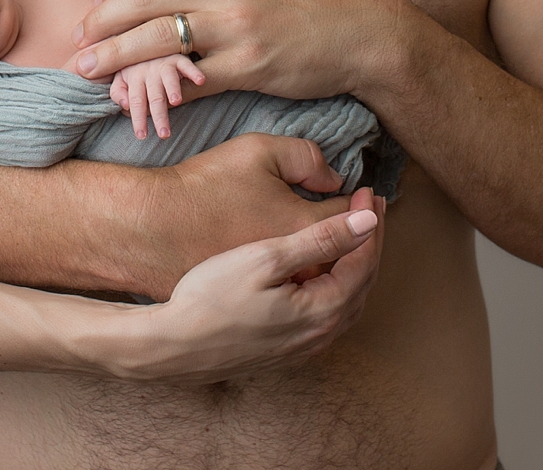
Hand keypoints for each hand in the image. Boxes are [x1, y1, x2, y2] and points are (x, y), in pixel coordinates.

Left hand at [75, 0, 394, 100]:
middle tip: (74, 43)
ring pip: (158, 38)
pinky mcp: (251, 66)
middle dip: (100, 22)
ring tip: (87, 71)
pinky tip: (139, 100)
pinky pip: (192, 80)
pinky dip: (160, 90)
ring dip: (115, 56)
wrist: (360, 33)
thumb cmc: (305, 6)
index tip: (89, 10)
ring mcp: (238, 27)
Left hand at [108, 54, 204, 139]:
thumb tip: (124, 106)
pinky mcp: (178, 57)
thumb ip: (117, 92)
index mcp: (133, 77)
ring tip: (176, 101)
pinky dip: (194, 71)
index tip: (142, 136)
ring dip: (173, 89)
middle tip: (164, 134)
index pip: (135, 102)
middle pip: (154, 96)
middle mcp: (148, 71)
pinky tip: (200, 81)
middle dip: (159, 116)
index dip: (138, 119)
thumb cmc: (131, 64)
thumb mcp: (119, 77)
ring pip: (169, 78)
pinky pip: (187, 64)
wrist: (139, 36)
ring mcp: (164, 63)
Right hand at [127, 187, 384, 381]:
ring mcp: (305, 347)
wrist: (173, 345)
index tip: (368, 192)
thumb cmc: (212, 296)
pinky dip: (336, 285)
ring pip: (347, 301)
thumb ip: (321, 240)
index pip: (364, 259)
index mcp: (324, 310)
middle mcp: (322, 334)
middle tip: (369, 207)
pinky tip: (324, 270)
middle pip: (362, 281)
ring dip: (354, 264)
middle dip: (368, 241)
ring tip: (352, 233)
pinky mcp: (287, 351)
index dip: (369, 222)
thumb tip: (369, 222)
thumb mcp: (266, 257)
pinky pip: (328, 315)